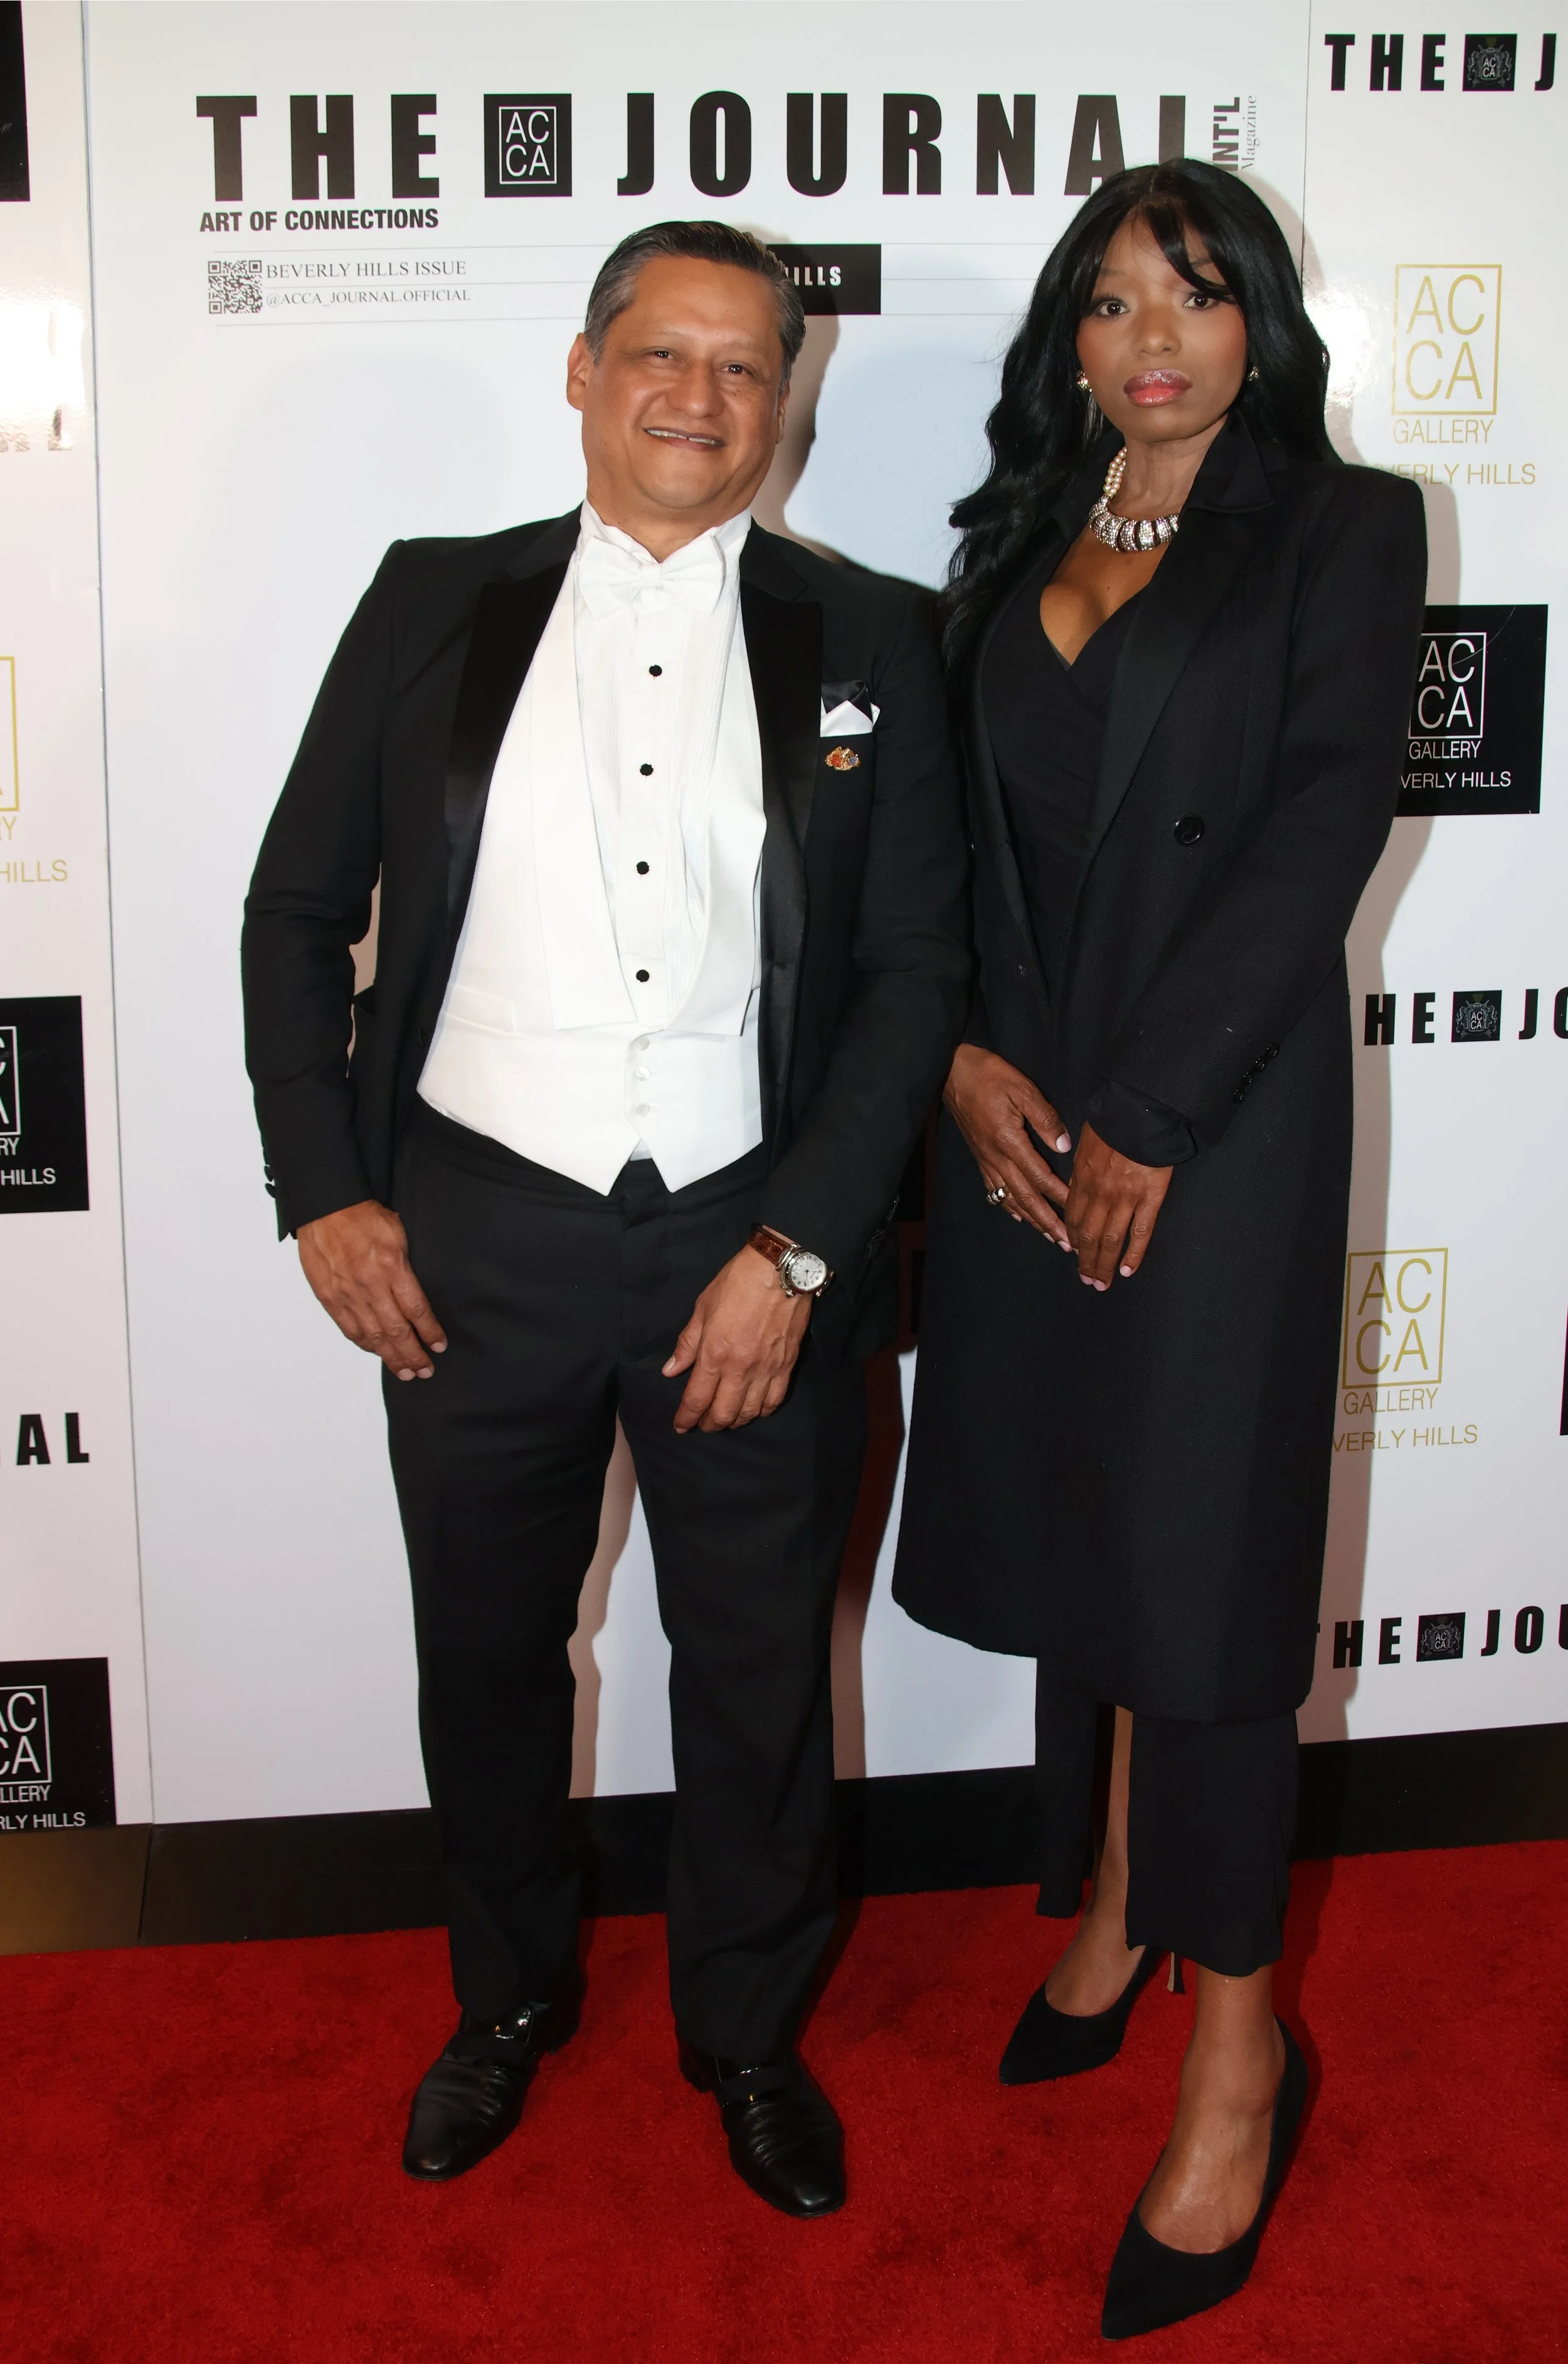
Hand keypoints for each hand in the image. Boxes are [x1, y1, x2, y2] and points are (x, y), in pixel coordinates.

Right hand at [297, 1199, 447, 1379]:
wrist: (325, 1207)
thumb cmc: (363, 1216)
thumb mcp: (398, 1232)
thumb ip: (407, 1267)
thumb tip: (416, 1296)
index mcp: (392, 1267)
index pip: (416, 1310)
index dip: (430, 1332)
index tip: (439, 1346)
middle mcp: (369, 1285)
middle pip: (396, 1330)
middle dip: (413, 1354)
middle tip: (425, 1370)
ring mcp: (347, 1294)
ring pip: (373, 1336)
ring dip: (391, 1357)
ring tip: (405, 1371)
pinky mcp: (328, 1297)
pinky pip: (349, 1328)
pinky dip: (365, 1344)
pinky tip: (377, 1352)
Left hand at [663, 1245, 811, 1432]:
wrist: (781, 1270)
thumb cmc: (737, 1283)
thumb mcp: (703, 1308)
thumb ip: (687, 1343)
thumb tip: (671, 1370)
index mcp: (714, 1354)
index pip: (696, 1399)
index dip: (686, 1417)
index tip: (680, 1426)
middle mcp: (740, 1369)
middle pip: (723, 1413)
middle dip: (709, 1425)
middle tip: (702, 1425)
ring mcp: (766, 1370)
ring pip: (749, 1412)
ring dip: (735, 1422)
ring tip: (727, 1420)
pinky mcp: (786, 1366)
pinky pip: (774, 1400)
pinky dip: (762, 1411)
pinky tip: (755, 1410)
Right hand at [943, 1044, 1072, 1247]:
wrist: (951, 1071)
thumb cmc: (988, 1075)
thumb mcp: (1022, 1089)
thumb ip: (1044, 1118)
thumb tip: (1063, 1146)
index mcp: (1009, 1141)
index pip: (1040, 1177)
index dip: (1060, 1196)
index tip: (1078, 1211)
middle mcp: (996, 1157)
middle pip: (1026, 1197)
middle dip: (1048, 1222)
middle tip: (1067, 1243)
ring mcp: (986, 1159)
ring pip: (1011, 1198)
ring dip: (1032, 1220)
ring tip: (1049, 1237)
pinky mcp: (979, 1157)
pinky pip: (995, 1189)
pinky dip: (1009, 1207)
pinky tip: (1019, 1216)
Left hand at [1064, 1123, 1172, 1289]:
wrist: (1141, 1111)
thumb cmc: (1114, 1120)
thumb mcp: (1086, 1140)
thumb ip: (1081, 1166)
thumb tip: (1078, 1182)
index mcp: (1083, 1179)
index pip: (1072, 1217)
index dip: (1071, 1238)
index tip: (1072, 1252)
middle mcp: (1100, 1194)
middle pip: (1088, 1236)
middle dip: (1085, 1261)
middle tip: (1086, 1280)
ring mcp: (1125, 1199)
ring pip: (1110, 1241)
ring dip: (1104, 1266)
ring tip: (1102, 1284)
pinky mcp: (1150, 1199)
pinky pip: (1140, 1233)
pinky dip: (1133, 1255)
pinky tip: (1127, 1271)